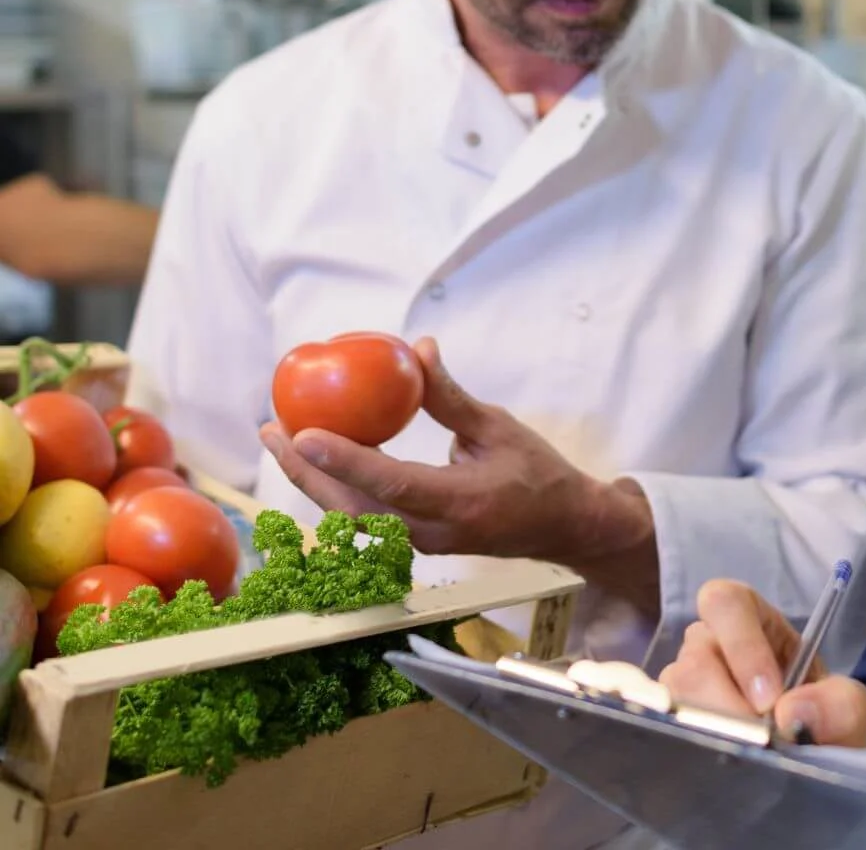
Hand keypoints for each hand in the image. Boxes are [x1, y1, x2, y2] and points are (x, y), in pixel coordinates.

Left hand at [259, 338, 658, 613]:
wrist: (562, 526)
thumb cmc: (538, 473)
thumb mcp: (498, 428)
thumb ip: (450, 397)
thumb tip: (419, 350)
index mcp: (458, 502)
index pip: (391, 482)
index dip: (344, 459)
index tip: (304, 434)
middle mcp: (432, 532)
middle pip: (352, 507)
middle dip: (305, 471)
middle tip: (273, 429)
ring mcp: (420, 544)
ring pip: (351, 516)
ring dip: (313, 481)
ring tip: (283, 442)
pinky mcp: (415, 543)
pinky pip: (366, 516)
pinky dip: (337, 488)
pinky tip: (321, 461)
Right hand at [659, 578, 865, 746]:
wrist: (811, 756)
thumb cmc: (822, 715)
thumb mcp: (848, 705)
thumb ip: (839, 704)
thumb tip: (791, 713)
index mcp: (751, 619)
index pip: (725, 603)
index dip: (742, 646)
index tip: (770, 700)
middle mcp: (709, 647)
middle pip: (693, 663)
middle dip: (728, 710)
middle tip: (762, 743)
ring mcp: (685, 689)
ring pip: (675, 705)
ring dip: (715, 737)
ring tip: (751, 759)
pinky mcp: (673, 727)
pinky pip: (669, 736)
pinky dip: (699, 755)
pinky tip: (727, 770)